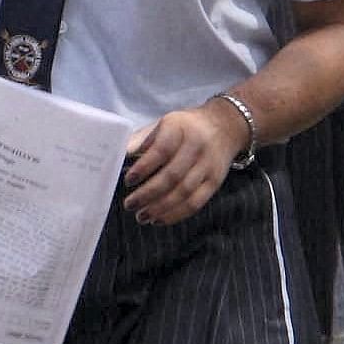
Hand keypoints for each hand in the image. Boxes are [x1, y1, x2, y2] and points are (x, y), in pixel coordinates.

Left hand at [121, 100, 243, 224]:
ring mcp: (208, 166)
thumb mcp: (162, 124)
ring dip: (160, 208)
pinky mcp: (215, 182)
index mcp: (179, 128)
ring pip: (184, 192)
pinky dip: (176, 214)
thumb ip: (141, 140)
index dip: (144, 167)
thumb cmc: (184, 127)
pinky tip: (159, 219)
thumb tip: (118, 156)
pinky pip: (196, 202)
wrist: (224, 127)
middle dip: (148, 194)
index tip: (128, 180)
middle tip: (130, 204)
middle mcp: (196, 146)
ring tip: (142, 216)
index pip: (161, 150)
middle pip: (172, 176)